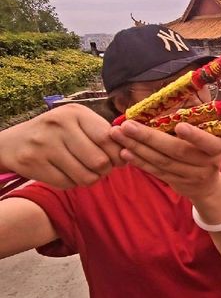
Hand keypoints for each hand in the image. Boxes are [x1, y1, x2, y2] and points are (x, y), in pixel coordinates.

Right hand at [0, 104, 124, 187]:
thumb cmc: (58, 133)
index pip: (108, 138)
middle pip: (99, 161)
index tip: (118, 159)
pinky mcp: (34, 163)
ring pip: (86, 176)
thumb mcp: (79, 124)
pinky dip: (73, 183)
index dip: (118, 154)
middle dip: (105, 170)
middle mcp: (59, 125)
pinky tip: (68, 174)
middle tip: (101, 168)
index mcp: (75, 113)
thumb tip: (128, 152)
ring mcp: (44, 144)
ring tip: (87, 171)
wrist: (14, 142)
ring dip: (91, 179)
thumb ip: (103, 134)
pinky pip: (68, 184)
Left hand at [110, 120, 220, 201]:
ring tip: (119, 135)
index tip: (179, 126)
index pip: (207, 142)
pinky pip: (156, 171)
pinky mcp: (177, 183)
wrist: (207, 183)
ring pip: (162, 161)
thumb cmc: (204, 149)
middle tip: (127, 126)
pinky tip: (125, 151)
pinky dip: (139, 161)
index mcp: (216, 146)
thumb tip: (177, 95)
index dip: (194, 135)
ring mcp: (191, 175)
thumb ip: (195, 120)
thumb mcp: (208, 135)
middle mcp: (207, 163)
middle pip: (176, 150)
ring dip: (138, 148)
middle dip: (149, 137)